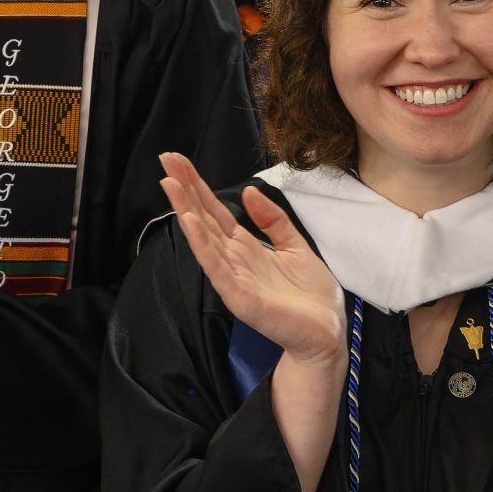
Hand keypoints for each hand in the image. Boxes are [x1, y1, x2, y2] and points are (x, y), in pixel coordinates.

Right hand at [159, 151, 343, 364]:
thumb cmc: (312, 296)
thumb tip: (249, 191)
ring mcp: (234, 279)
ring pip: (204, 239)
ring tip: (170, 184)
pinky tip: (191, 223)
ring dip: (186, 211)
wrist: (327, 332)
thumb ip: (273, 220)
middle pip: (204, 219)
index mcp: (246, 248)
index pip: (215, 211)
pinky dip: (202, 245)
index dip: (198, 186)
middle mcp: (234, 261)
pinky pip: (217, 268)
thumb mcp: (295, 246)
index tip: (179, 160)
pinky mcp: (240, 298)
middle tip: (165, 159)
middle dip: (185, 189)